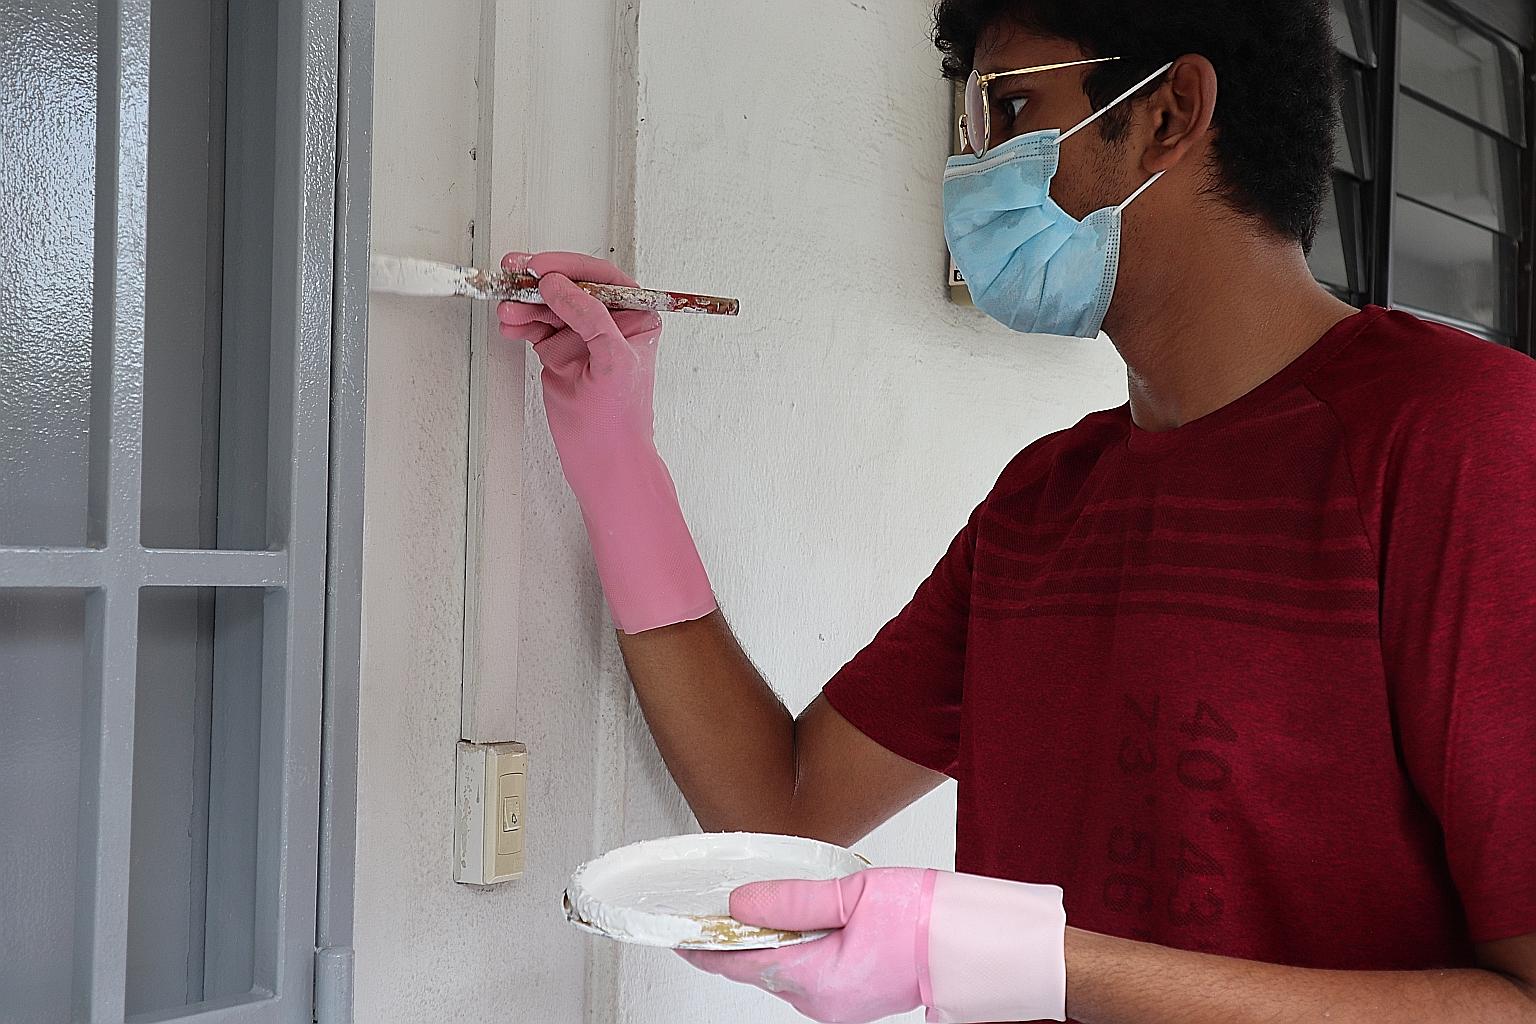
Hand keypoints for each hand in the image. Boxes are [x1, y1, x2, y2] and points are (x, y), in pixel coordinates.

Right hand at [497, 250, 715, 633]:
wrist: (605, 462)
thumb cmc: (620, 420)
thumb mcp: (611, 360)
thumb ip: (589, 316)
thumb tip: (559, 284)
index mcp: (636, 317)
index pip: (601, 277)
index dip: (569, 267)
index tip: (541, 268)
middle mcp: (610, 323)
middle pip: (569, 287)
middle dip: (539, 283)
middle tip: (513, 276)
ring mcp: (582, 338)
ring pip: (548, 307)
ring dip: (525, 305)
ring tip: (507, 310)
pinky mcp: (559, 355)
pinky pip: (536, 328)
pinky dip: (520, 324)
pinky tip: (509, 324)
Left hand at [678, 868, 1065, 1023]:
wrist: (977, 946)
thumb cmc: (927, 919)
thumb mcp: (851, 895)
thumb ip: (791, 901)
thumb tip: (741, 904)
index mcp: (815, 978)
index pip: (741, 962)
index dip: (706, 945)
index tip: (680, 933)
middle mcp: (822, 1000)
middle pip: (759, 969)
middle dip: (734, 942)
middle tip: (712, 912)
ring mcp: (840, 1001)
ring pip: (785, 971)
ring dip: (766, 943)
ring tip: (752, 912)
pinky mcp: (856, 993)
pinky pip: (810, 972)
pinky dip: (794, 948)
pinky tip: (797, 924)